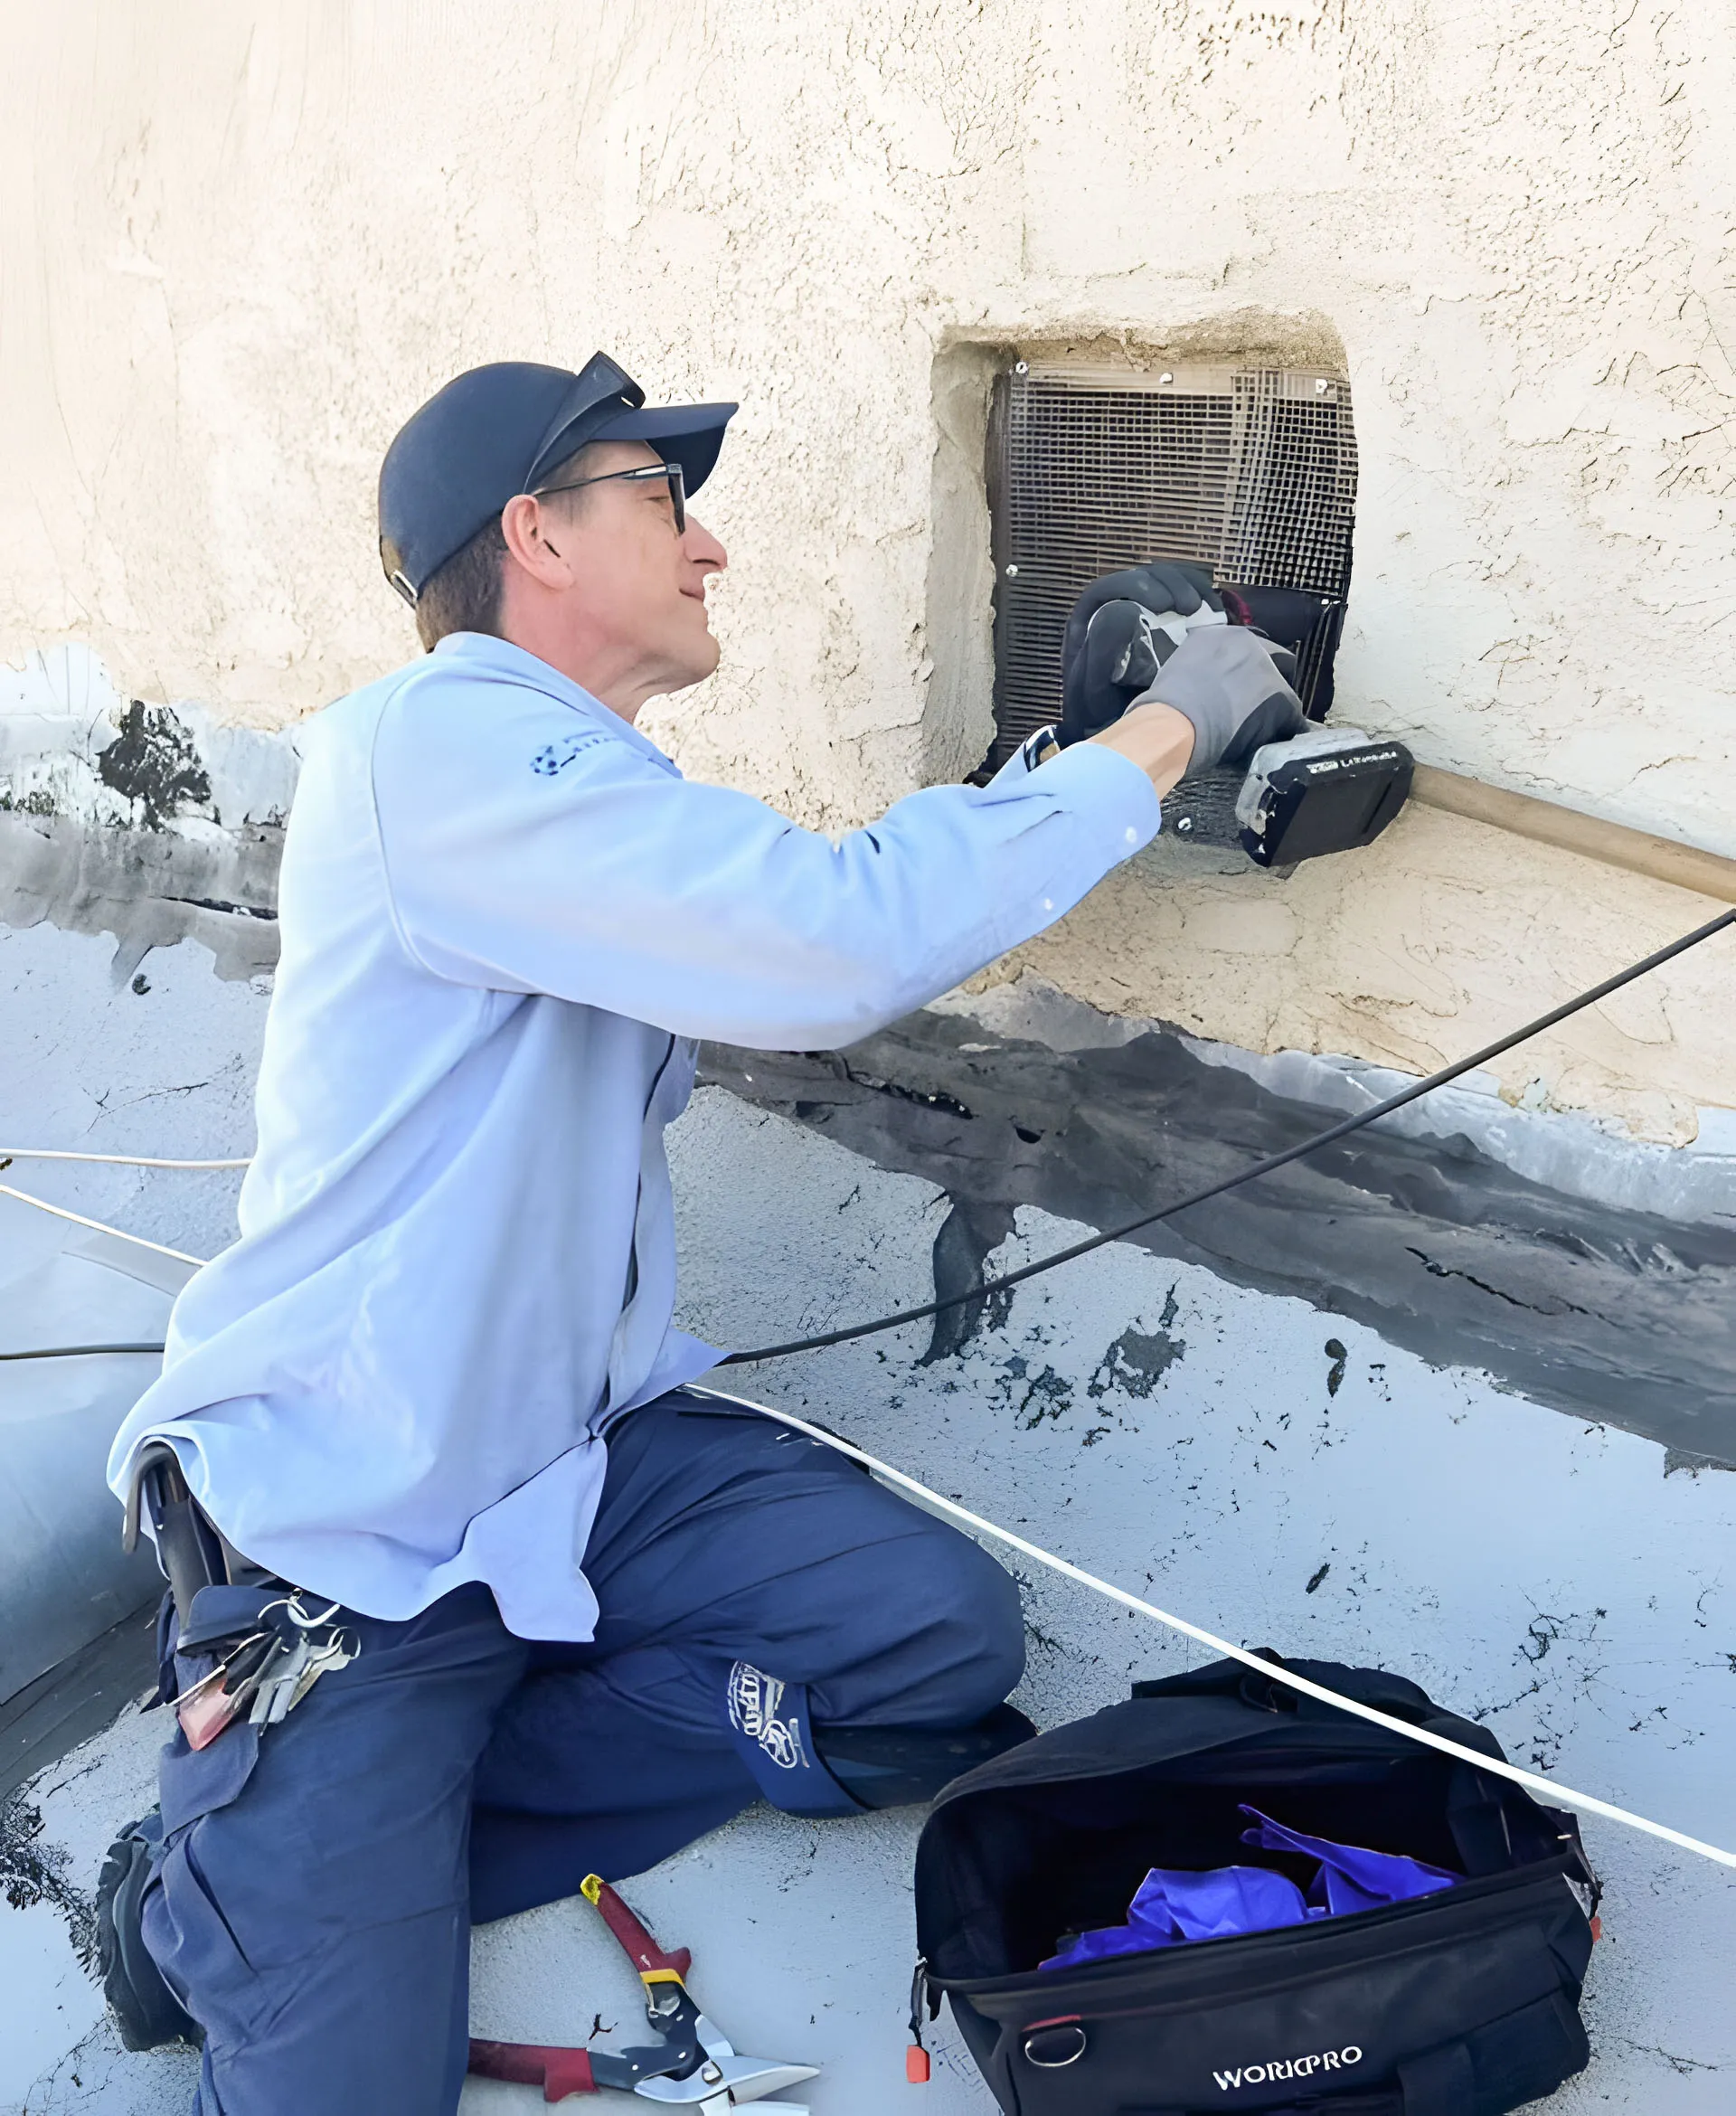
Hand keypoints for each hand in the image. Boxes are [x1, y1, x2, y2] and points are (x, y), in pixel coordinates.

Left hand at [1060, 561, 1222, 744]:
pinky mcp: (1170, 622)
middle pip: (1143, 577)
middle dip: (1170, 583)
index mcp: (1089, 623)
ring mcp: (1145, 614)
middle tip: (1189, 607)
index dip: (1138, 586)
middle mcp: (1115, 611)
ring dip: (1189, 587)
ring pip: (1167, 580)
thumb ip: (1100, 653)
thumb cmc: (1105, 718)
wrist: (1126, 741)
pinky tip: (1213, 613)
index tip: (1165, 604)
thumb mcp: (1094, 692)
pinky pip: (1186, 595)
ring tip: (1202, 609)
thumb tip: (1123, 610)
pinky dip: (1203, 597)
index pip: (1110, 588)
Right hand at [1132, 625, 1307, 771]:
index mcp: (1224, 635)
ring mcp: (1269, 673)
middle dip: (1261, 687)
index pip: (1245, 650)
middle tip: (1245, 710)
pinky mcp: (1282, 701)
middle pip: (1271, 664)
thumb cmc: (1165, 703)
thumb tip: (1200, 683)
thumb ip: (1198, 666)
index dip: (1241, 673)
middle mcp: (1252, 646)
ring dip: (1269, 710)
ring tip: (1251, 731)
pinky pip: (1292, 720)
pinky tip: (1267, 744)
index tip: (1233, 689)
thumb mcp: (1180, 668)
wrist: (1174, 723)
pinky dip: (1282, 732)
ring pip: (1281, 692)